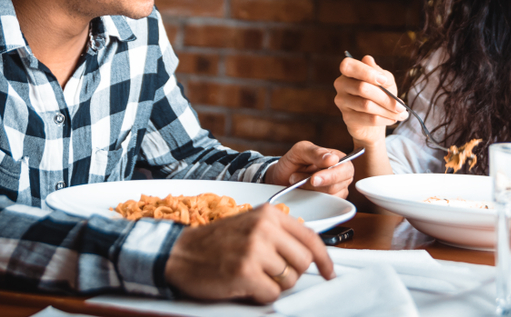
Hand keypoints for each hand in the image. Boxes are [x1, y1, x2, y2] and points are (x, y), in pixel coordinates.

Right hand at [165, 204, 334, 302]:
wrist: (181, 253)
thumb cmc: (216, 242)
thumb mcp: (251, 225)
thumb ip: (279, 234)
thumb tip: (311, 254)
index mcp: (269, 214)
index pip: (310, 237)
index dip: (324, 259)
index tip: (329, 272)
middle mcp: (265, 228)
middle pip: (304, 262)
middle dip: (292, 274)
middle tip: (271, 274)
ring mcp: (255, 250)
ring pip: (290, 280)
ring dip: (274, 285)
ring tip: (253, 277)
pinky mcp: (245, 272)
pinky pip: (272, 294)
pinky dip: (260, 295)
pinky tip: (244, 285)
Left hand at [264, 141, 353, 197]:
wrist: (282, 176)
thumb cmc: (294, 160)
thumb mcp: (301, 150)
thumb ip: (316, 152)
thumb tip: (332, 159)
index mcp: (339, 158)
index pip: (345, 169)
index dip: (332, 175)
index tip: (314, 178)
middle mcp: (341, 175)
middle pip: (338, 185)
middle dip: (315, 184)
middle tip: (297, 179)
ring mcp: (337, 190)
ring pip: (330, 197)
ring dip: (309, 190)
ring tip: (296, 180)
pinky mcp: (329, 202)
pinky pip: (323, 205)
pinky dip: (309, 198)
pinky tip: (301, 190)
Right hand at [334, 55, 408, 147]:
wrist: (376, 119)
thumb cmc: (380, 95)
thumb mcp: (386, 81)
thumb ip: (380, 73)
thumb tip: (369, 60)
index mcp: (349, 70)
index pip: (347, 66)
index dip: (365, 72)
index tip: (383, 80)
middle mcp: (341, 84)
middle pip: (362, 88)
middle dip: (386, 98)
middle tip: (401, 106)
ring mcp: (342, 101)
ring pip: (366, 105)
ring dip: (388, 111)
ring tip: (401, 114)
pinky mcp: (347, 118)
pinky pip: (368, 119)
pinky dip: (384, 119)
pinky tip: (393, 119)